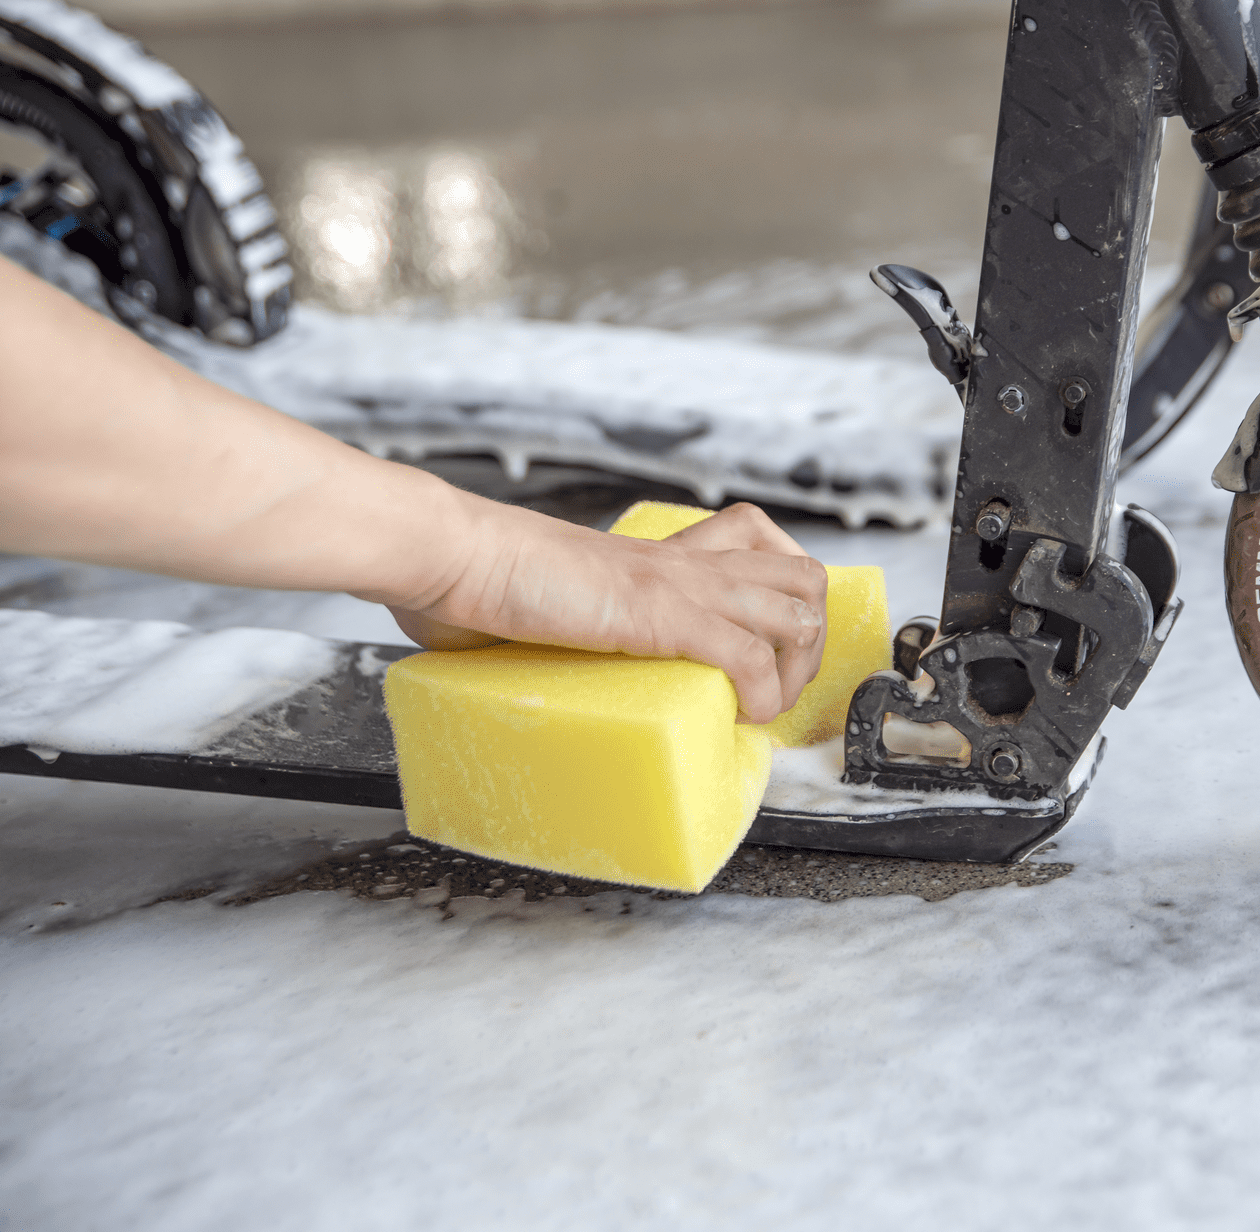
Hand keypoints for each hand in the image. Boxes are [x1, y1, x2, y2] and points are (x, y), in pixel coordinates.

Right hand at [383, 502, 827, 724]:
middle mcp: (681, 563)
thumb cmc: (475, 580)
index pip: (759, 544)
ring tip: (761, 706)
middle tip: (774, 685)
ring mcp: (677, 584)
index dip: (780, 599)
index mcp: (658, 557)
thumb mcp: (539, 605)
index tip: (764, 653)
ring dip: (795, 669)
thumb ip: (548, 626)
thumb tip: (505, 654)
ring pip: (797, 607)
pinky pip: (751, 654)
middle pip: (803, 575)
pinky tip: (740, 714)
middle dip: (807, 640)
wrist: (452, 555)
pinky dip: (763, 694)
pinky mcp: (663, 614)